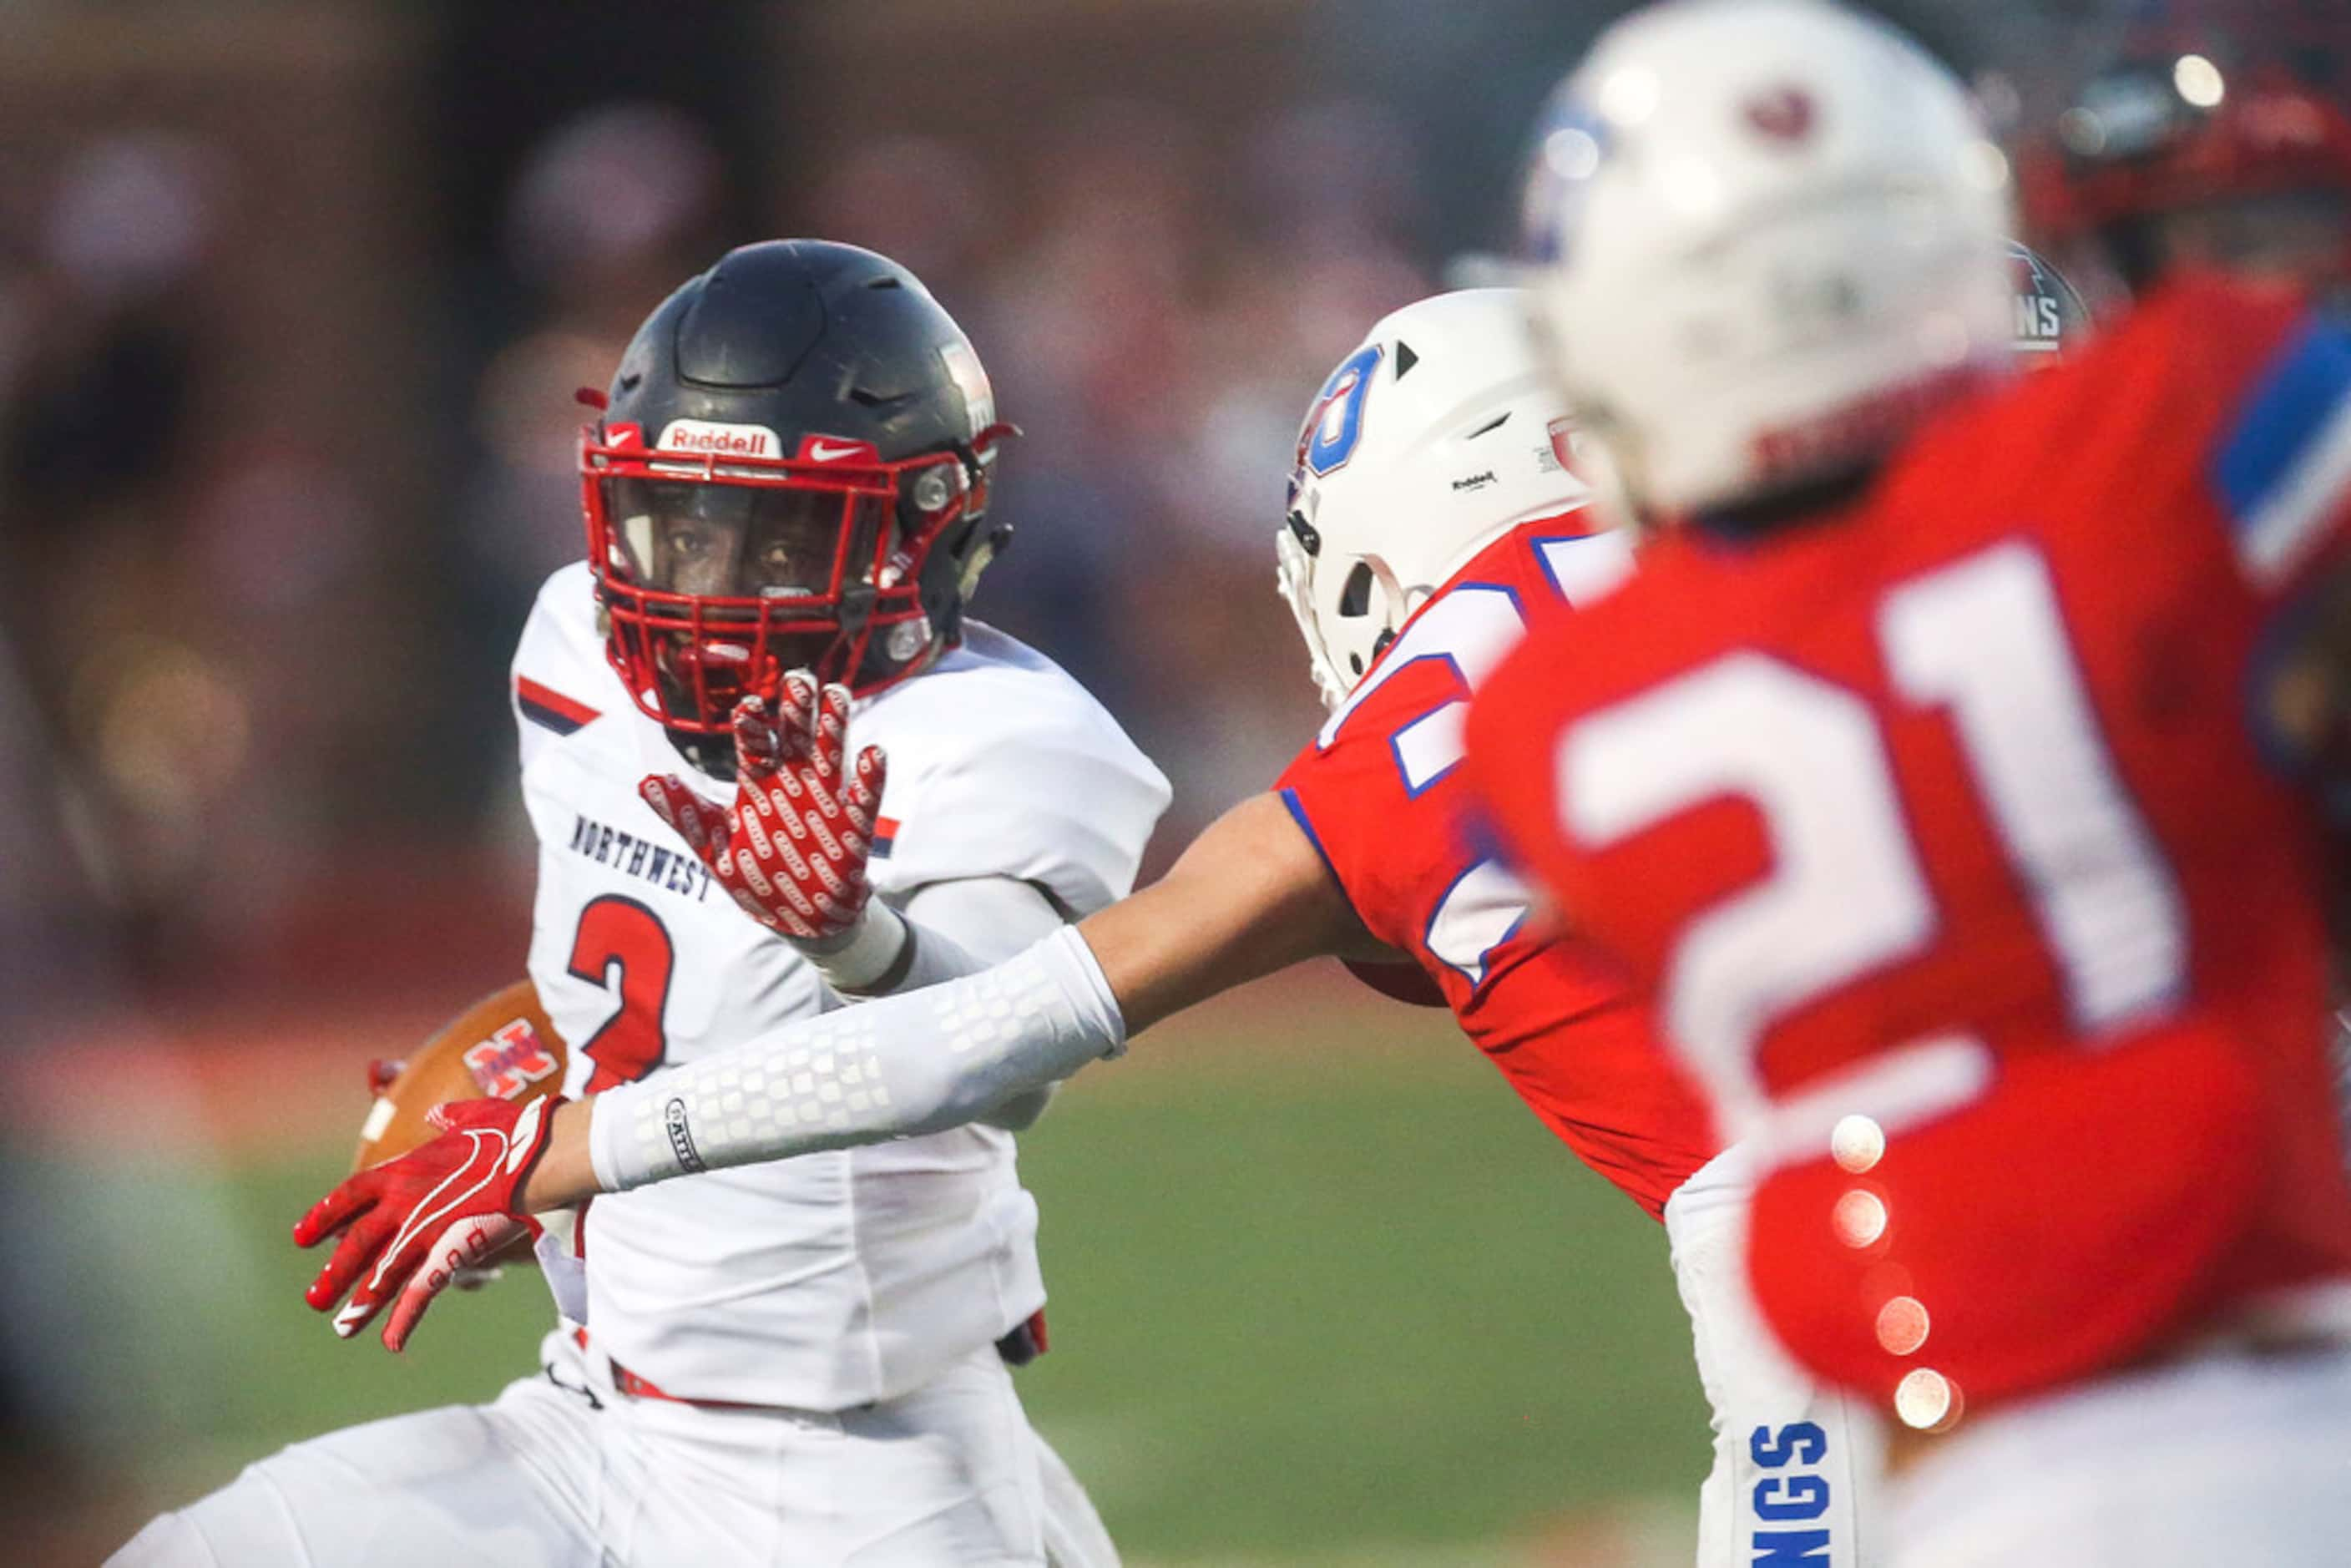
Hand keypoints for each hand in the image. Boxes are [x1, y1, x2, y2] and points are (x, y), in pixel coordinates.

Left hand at [295, 1096, 555, 1346]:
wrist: (536, 1155)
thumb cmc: (511, 1132)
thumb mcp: (472, 1115)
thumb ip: (448, 1117)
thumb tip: (435, 1113)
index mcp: (404, 1170)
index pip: (351, 1196)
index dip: (326, 1217)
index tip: (303, 1236)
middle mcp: (403, 1204)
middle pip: (357, 1244)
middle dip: (335, 1273)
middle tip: (315, 1299)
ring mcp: (423, 1232)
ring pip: (381, 1274)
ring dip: (361, 1303)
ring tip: (341, 1328)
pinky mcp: (449, 1254)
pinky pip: (421, 1293)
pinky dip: (405, 1319)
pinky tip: (391, 1344)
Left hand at [641, 671, 887, 943]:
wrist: (798, 922)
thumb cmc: (755, 878)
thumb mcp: (712, 848)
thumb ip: (684, 814)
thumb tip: (645, 781)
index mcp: (759, 785)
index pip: (753, 746)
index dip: (752, 725)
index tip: (749, 704)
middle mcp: (794, 785)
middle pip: (796, 738)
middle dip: (798, 709)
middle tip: (799, 678)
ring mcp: (826, 803)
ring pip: (831, 757)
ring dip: (835, 728)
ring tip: (837, 695)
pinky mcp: (852, 830)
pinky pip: (863, 800)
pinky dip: (869, 779)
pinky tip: (874, 754)